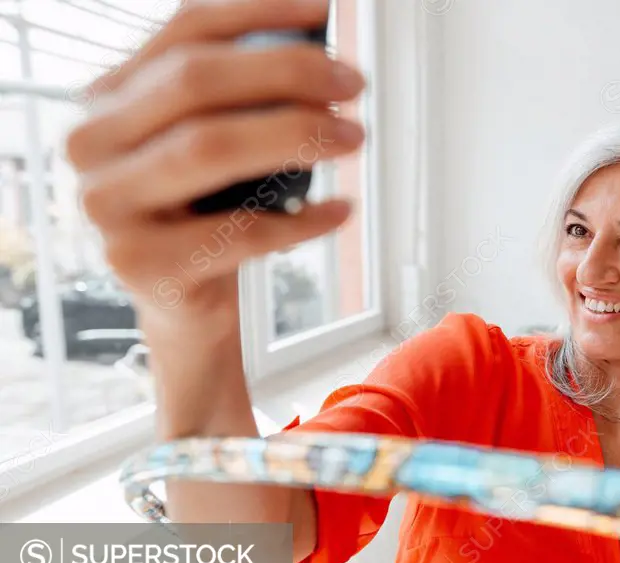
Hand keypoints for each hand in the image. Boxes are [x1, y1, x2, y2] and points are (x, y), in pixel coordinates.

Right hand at [64, 0, 364, 330]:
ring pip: (208, 147)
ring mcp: (109, 205)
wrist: (184, 302)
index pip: (182, 33)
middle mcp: (93, 145)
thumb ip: (241, 98)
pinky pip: (238, 230)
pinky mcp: (142, 264)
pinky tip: (339, 211)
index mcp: (109, 100)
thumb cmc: (206, 216)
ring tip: (352, 139)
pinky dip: (301, 220)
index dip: (256, 13)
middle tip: (351, 88)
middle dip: (287, 75)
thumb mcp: (214, 146)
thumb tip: (315, 49)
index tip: (319, 13)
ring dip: (295, 136)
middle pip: (195, 83)